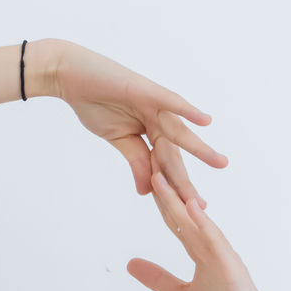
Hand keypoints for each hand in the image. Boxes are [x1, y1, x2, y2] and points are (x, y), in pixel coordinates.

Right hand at [49, 42, 226, 204]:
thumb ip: (136, 161)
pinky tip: (205, 121)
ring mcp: (153, 104)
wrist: (70, 76)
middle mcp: (156, 119)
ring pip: (178, 132)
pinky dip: (187, 110)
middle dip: (185, 181)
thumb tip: (148, 190)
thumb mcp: (118, 139)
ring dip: (199, 148)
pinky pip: (170, 101)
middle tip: (201, 205)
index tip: (184, 213)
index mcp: (149, 132)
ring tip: (219, 163)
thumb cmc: (93, 103)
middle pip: (173, 156)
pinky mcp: (146, 90)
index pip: (163, 166)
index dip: (172, 190)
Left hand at [127, 171, 284, 290]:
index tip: (144, 174)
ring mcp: (224, 255)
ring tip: (160, 174)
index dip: (160, 198)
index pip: (175, 220)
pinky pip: (216, 242)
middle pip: (184, 212)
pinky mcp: (233, 268)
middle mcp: (213, 247)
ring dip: (179, 198)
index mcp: (201, 251)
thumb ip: (159, 279)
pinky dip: (203, 224)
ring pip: (197, 221)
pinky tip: (191, 207)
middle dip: (166, 187)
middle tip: (148, 158)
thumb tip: (130, 264)